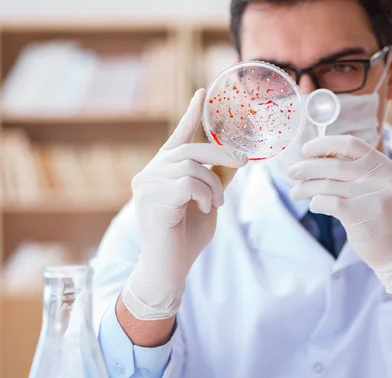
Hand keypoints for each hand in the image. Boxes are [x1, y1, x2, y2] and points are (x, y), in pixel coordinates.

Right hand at [123, 89, 247, 319]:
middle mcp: (150, 172)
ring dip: (214, 186)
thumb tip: (238, 159)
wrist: (168, 269)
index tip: (203, 93)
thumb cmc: (185, 238)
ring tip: (216, 204)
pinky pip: (189, 183)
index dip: (192, 114)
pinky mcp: (152, 197)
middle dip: (222, 151)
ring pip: (193, 166)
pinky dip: (205, 195)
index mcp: (163, 171)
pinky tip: (204, 209)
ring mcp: (148, 184)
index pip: (178, 136)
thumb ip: (217, 179)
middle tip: (243, 159)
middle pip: (191, 148)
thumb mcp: (208, 202)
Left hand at [288, 135, 391, 293]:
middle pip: (333, 166)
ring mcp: (373, 196)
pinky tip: (314, 205)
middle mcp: (380, 177)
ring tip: (295, 192)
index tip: (306, 150)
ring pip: (327, 186)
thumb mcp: (374, 186)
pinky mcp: (362, 215)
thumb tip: (313, 159)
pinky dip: (316, 203)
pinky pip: (328, 203)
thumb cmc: (377, 214)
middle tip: (291, 172)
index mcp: (382, 165)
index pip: (349, 144)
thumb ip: (352, 171)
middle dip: (306, 168)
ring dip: (305, 188)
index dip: (324, 144)